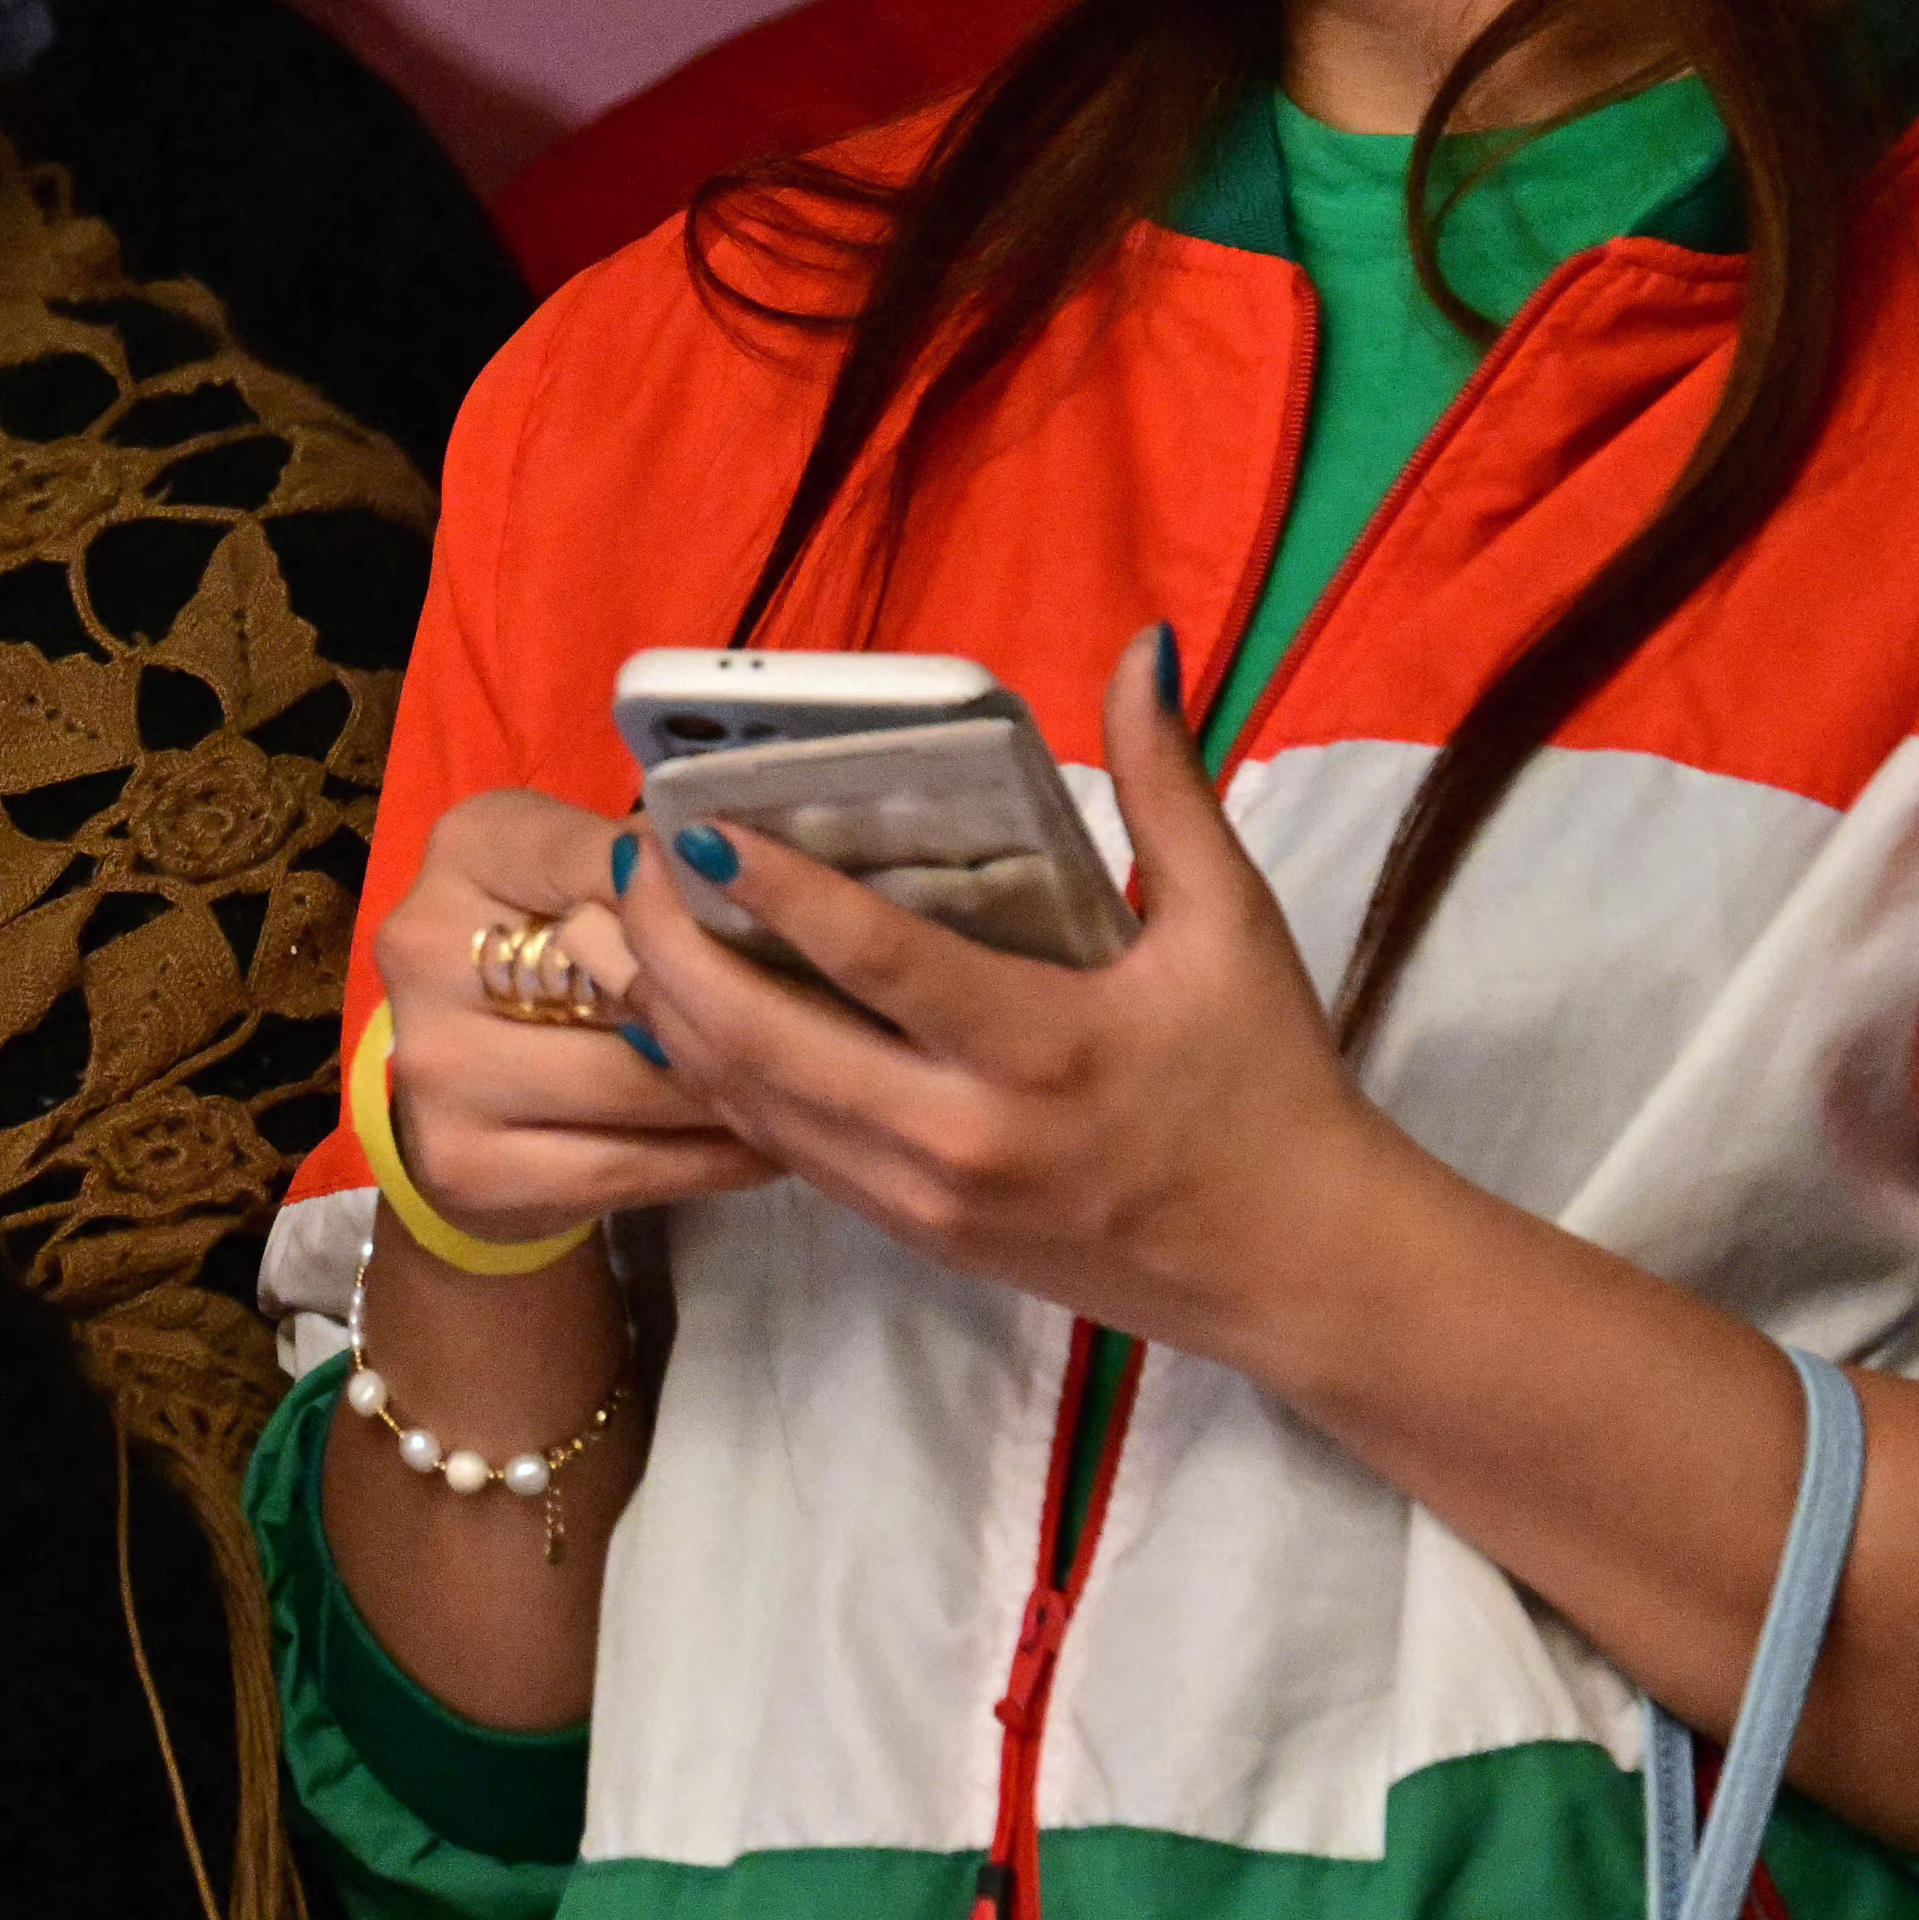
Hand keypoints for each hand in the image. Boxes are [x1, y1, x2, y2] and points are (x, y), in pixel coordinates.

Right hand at [372, 784, 774, 1240]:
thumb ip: (654, 861)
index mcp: (470, 847)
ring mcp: (436, 1064)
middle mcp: (427, 946)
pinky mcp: (463, 1162)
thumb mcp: (587, 872)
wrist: (469, 1102)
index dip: (712, 895)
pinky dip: (711, 1158)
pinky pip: (627, 1164)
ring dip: (739, 1090)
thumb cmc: (554, 960)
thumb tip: (746, 869)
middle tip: (831, 1020)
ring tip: (815, 1087)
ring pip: (638, 1080)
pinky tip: (764, 1146)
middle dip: (738, 1004)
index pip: (620, 858)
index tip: (794, 921)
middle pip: (633, 978)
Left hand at [607, 628, 1400, 1371]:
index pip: (876, 961)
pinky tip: (679, 1012)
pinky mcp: (907, 1234)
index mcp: (1045, 1049)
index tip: (697, 824)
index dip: (774, 890)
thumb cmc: (1265, 1083)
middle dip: (676, 950)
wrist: (1291, 1268)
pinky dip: (717, 1078)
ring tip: (627, 924)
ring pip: (750, 1103)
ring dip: (671, 1013)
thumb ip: (1167, 784)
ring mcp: (922, 1197)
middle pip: (768, 1042)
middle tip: (632, 864)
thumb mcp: (1231, 923)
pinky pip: (780, 1149)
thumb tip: (1137, 651)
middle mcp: (962, 1135)